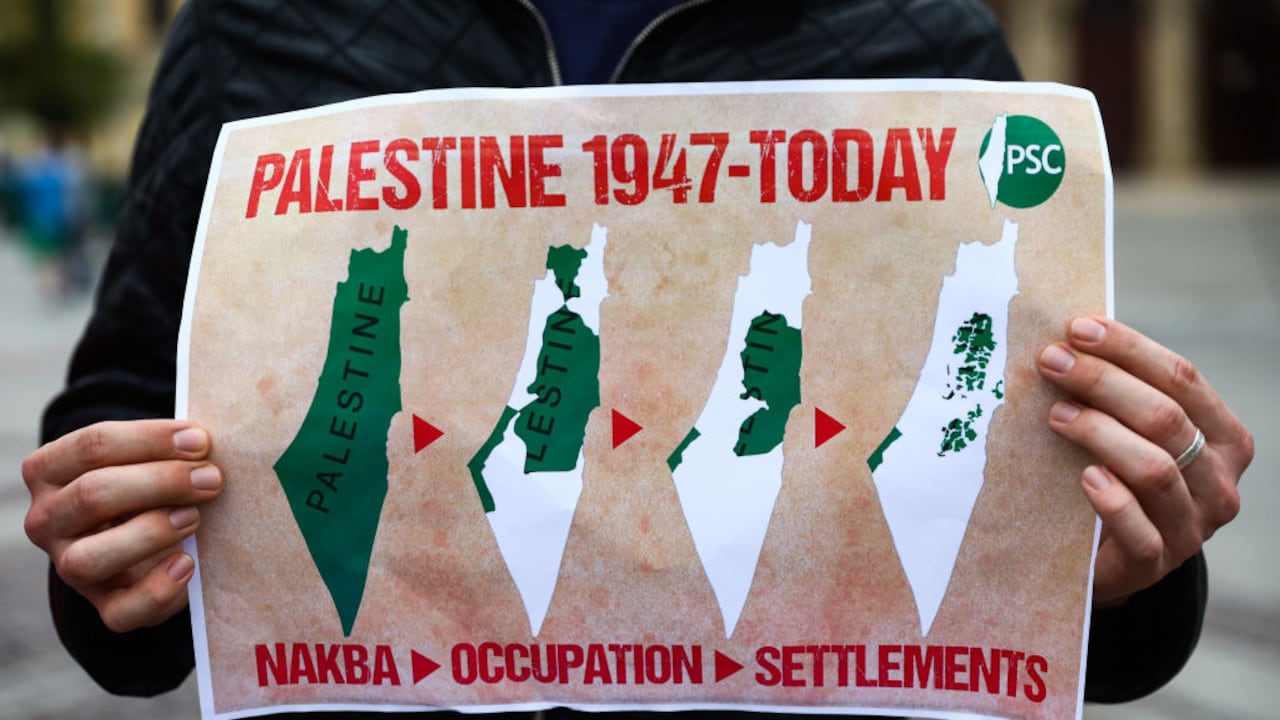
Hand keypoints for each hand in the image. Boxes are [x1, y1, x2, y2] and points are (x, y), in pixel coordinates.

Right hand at [22, 420, 222, 631]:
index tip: (200, 441)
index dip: (150, 440)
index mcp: (50, 470)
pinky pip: (121, 611)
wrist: (155, 537)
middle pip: (93, 495)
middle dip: (161, 483)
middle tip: (211, 479)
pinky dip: (158, 589)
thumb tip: (204, 441)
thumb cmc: (154, 484)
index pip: (92, 446)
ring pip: (90, 558)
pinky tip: (188, 563)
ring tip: (194, 517)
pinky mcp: (104, 605)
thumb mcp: (148, 458)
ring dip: (150, 533)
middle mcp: (48, 520)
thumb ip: (168, 449)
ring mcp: (69, 567)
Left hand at [1037, 317, 1251, 605]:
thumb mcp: (1128, 431)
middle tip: (1051, 362)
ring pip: (1155, 469)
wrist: (1105, 557)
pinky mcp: (1156, 564)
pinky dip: (1112, 500)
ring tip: (1055, 414)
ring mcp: (1192, 527)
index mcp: (1222, 438)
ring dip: (1100, 433)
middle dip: (1103, 382)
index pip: (1183, 379)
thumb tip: (1068, 339)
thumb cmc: (1116, 475)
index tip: (1077, 328)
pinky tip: (1084, 477)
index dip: (1129, 349)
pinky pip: (1140, 530)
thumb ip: (1118, 393)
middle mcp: (1219, 482)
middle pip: (1165, 418)